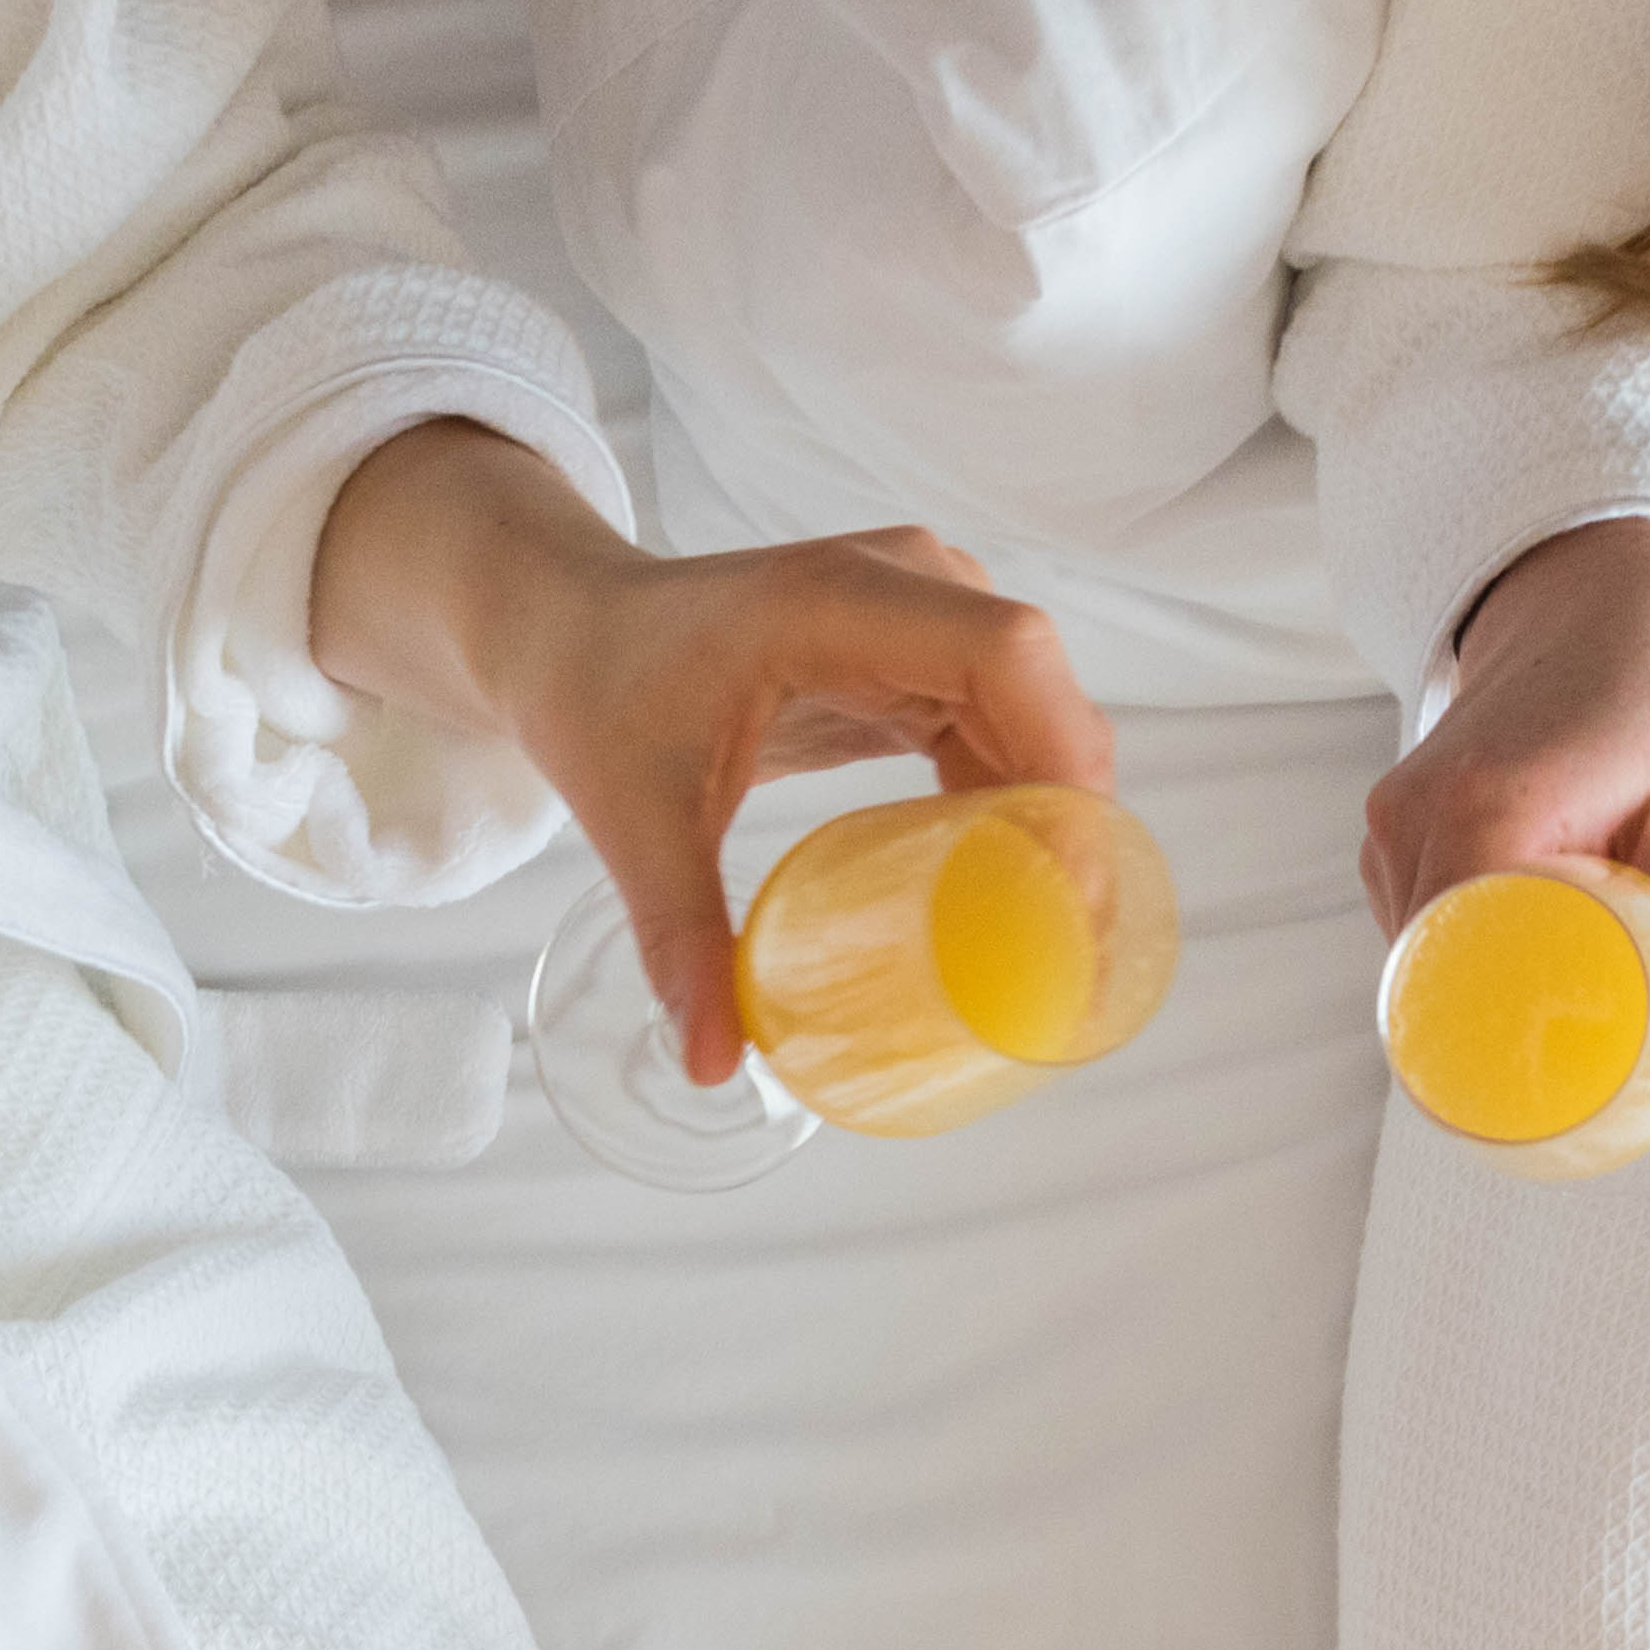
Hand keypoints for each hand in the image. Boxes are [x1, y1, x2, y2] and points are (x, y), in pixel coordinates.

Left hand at [308, 422, 1111, 1082]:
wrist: (573, 626)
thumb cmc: (597, 694)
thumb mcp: (634, 819)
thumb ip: (679, 936)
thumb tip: (716, 1063)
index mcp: (835, 600)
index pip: (1003, 653)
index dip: (1059, 756)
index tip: (1070, 877)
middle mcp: (902, 586)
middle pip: (1042, 692)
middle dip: (1076, 816)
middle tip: (1072, 951)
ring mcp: (921, 613)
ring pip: (1038, 714)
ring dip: (1060, 818)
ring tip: (1059, 943)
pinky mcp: (921, 655)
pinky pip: (1004, 728)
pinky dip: (1021, 807)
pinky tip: (1015, 894)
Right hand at [1360, 516, 1649, 1014]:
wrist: (1587, 591)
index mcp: (1487, 808)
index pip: (1463, 969)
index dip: (1515, 1035)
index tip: (1580, 1070)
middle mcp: (1413, 819)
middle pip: (1439, 979)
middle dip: (1518, 1020)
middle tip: (1608, 1036)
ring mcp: (1390, 826)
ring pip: (1426, 960)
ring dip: (1497, 980)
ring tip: (1584, 960)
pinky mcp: (1391, 831)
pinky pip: (1423, 927)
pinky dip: (1480, 946)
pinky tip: (1545, 926)